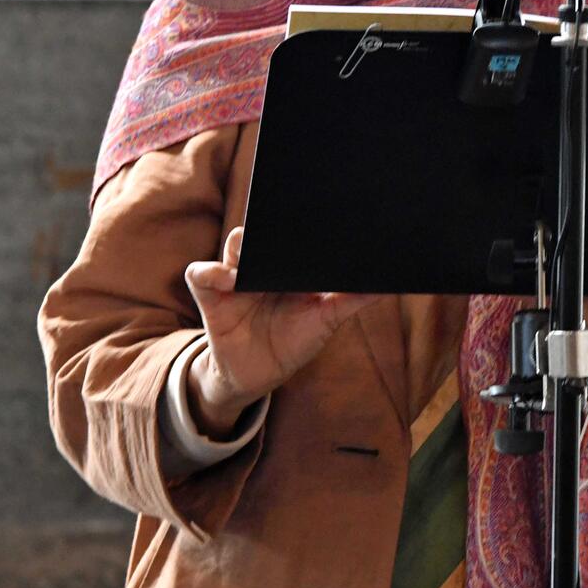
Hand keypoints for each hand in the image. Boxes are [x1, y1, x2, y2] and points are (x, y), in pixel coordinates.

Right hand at [182, 227, 381, 436]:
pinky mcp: (211, 294)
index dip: (298, 220)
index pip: (290, 231)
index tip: (316, 213)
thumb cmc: (294, 340)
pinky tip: (228, 281)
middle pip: (263, 230)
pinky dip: (210, 271)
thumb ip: (351, 300)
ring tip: (251, 258)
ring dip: (243, 245)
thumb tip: (387, 285)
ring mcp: (235, 276)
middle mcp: (262, 263)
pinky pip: (200, 273)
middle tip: (283, 232)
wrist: (260, 374)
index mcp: (289, 264)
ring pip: (235, 244)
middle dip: (271, 227)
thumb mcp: (326, 320)